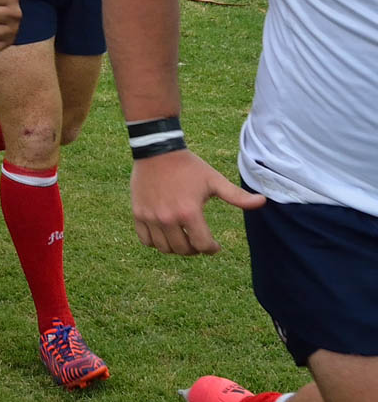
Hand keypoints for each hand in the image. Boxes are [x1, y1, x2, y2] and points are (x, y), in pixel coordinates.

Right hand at [129, 147, 265, 254]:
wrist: (157, 151)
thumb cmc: (189, 166)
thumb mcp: (214, 180)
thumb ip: (237, 196)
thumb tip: (263, 201)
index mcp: (189, 212)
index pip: (202, 245)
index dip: (212, 249)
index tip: (215, 246)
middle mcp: (168, 218)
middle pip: (183, 250)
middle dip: (194, 249)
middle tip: (198, 242)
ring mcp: (150, 217)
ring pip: (164, 248)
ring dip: (175, 248)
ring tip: (182, 239)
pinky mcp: (138, 214)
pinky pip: (145, 240)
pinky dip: (155, 242)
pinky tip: (164, 234)